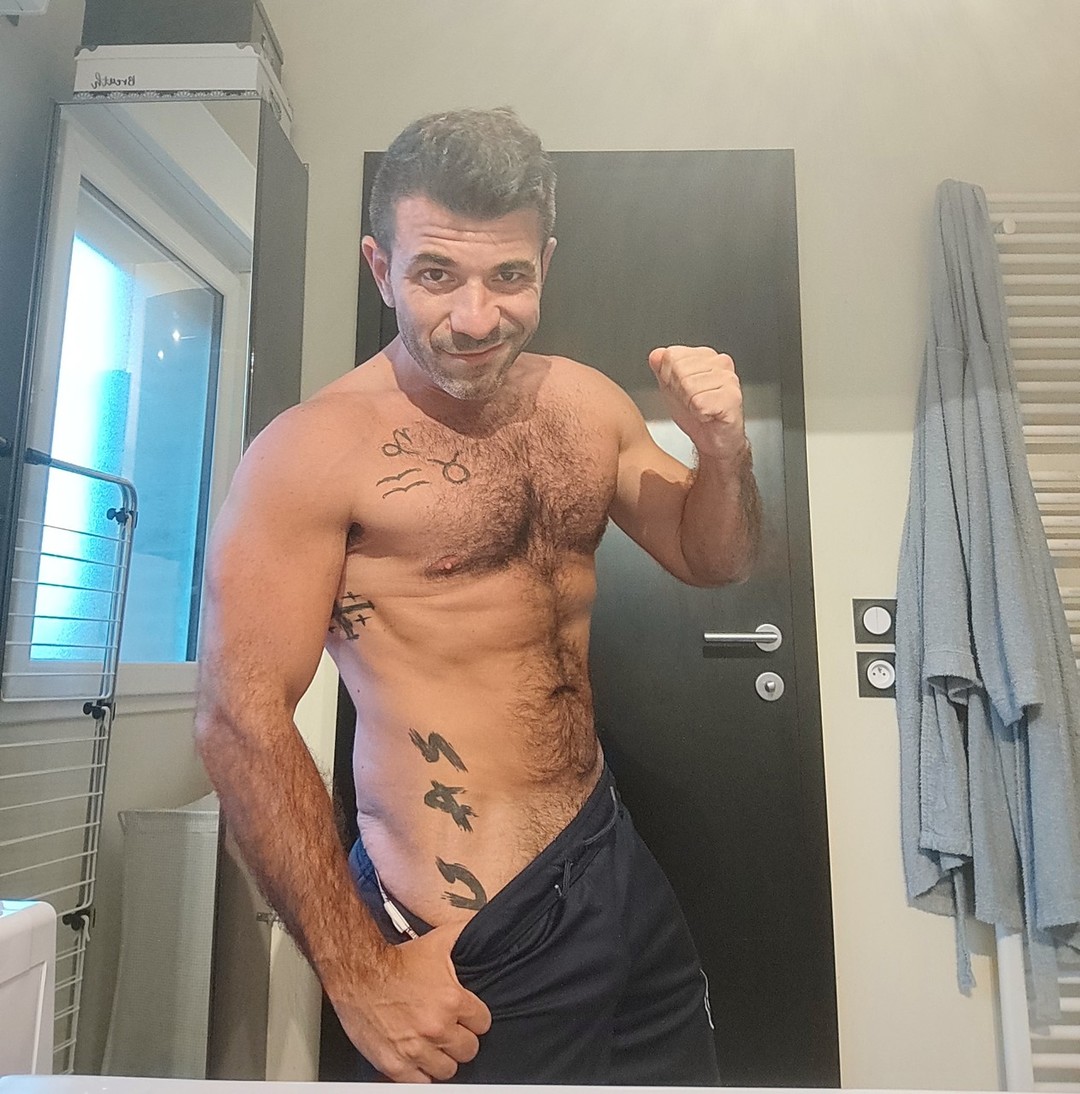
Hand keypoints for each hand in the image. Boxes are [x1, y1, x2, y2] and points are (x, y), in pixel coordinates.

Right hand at [334, 922, 491, 1081]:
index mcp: (452, 1000)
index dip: (474, 1018)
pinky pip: (421, 1083)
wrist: (358, 973)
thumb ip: (465, 935)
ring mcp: (416, 1049)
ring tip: (433, 1044)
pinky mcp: (395, 1065)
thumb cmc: (397, 960)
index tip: (466, 1016)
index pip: (483, 1024)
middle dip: (461, 1039)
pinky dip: (420, 1073)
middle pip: (469, 1050)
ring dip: (442, 1058)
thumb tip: (482, 928)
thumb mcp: (438, 941)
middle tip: (449, 1030)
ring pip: (448, 1070)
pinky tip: (417, 1057)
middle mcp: (437, 1028)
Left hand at [648, 345, 747, 460]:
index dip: (669, 378)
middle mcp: (720, 362)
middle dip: (679, 392)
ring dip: (690, 405)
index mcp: (704, 356)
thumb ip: (661, 369)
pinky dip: (700, 414)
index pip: (671, 355)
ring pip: (689, 386)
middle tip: (692, 402)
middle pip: (679, 370)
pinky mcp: (733, 396)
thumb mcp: (671, 388)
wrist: (714, 440)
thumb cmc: (696, 415)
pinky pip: (700, 402)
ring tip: (701, 408)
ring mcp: (729, 378)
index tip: (682, 391)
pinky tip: (709, 415)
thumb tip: (656, 355)